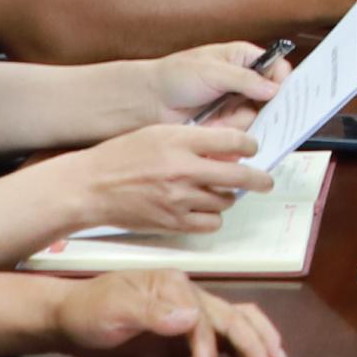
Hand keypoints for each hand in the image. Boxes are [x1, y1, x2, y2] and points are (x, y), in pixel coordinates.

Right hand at [27, 120, 267, 238]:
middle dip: (259, 179)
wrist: (92, 187)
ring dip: (226, 197)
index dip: (250, 145)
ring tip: (214, 192)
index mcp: (179, 141)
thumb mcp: (157, 133)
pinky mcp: (173, 222)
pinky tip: (202, 209)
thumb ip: (193, 139)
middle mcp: (183, 170)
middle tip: (265, 181)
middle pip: (240, 175)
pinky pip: (211, 223)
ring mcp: (179, 199)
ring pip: (225, 201)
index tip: (252, 149)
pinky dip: (212, 217)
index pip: (233, 141)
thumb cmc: (122, 157)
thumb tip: (228, 150)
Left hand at [53, 271, 289, 356]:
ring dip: (258, 341)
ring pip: (236, 321)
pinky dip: (244, 345)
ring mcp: (190, 313)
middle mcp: (188, 295)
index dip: (209, 348)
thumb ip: (151, 312)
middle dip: (253, 344)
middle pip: (231, 317)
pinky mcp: (186, 333)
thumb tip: (193, 317)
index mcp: (174, 286)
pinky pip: (224, 335)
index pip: (202, 318)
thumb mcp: (113, 308)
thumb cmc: (89, 310)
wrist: (69, 318)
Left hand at [142, 43, 280, 124]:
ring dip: (244, 120)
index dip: (283, 80)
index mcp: (243, 58)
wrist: (149, 101)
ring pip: (260, 117)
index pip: (276, 67)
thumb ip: (244, 79)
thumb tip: (273, 89)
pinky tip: (218, 127)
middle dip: (270, 107)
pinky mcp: (227, 124)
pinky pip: (243, 132)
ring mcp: (237, 103)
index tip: (281, 92)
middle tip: (263, 112)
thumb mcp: (212, 71)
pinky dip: (234, 133)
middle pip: (274, 96)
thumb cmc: (175, 76)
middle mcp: (244, 81)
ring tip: (223, 117)